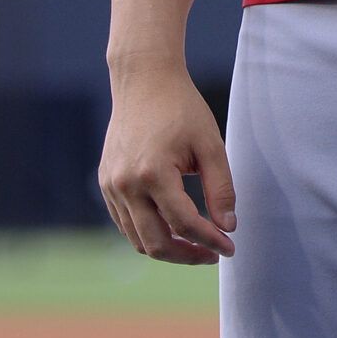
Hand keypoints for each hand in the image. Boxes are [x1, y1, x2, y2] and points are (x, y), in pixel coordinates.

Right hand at [99, 64, 236, 263]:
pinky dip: (149, 233)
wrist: (144, 81)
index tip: (230, 246)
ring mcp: (111, 186)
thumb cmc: (182, 109)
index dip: (210, 240)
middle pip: (156, 243)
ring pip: (138, 239)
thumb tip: (227, 228)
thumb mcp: (210, 144)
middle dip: (188, 255)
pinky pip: (125, 223)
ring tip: (196, 244)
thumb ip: (221, 188)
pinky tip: (173, 228)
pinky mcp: (106, 183)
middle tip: (213, 254)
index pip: (184, 224)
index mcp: (152, 173)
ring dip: (168, 249)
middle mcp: (125, 184)